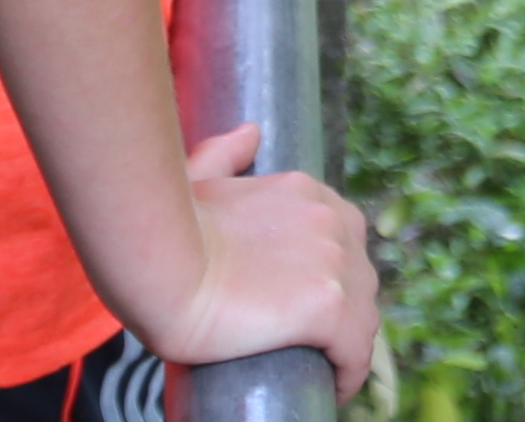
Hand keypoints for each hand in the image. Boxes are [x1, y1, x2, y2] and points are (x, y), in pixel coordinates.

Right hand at [144, 125, 376, 394]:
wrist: (161, 266)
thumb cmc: (168, 227)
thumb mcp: (198, 179)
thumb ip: (225, 154)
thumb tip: (251, 134)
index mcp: (308, 193)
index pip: (342, 245)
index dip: (329, 280)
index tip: (306, 308)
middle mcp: (333, 221)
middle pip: (359, 281)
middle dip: (343, 315)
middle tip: (313, 345)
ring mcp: (335, 263)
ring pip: (363, 319)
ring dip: (348, 347)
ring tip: (322, 371)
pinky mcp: (330, 306)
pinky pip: (356, 350)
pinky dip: (349, 374)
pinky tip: (335, 390)